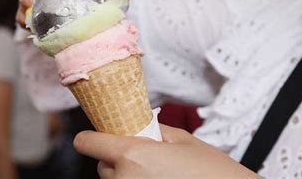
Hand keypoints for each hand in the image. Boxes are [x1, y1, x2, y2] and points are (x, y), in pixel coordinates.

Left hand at [73, 124, 259, 178]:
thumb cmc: (213, 172)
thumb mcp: (183, 140)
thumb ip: (152, 132)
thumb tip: (135, 128)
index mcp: (133, 156)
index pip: (88, 143)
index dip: (91, 138)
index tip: (96, 138)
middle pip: (102, 166)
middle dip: (117, 160)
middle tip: (144, 159)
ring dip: (126, 176)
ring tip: (156, 175)